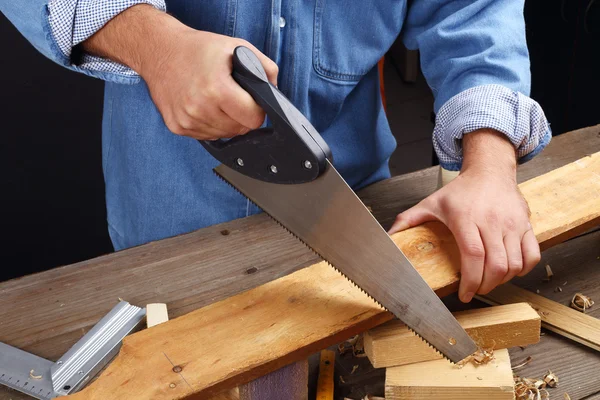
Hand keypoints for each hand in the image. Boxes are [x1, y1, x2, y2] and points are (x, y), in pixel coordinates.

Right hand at [82, 5, 277, 139]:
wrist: (159, 51)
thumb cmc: (197, 49)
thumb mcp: (236, 47)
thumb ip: (264, 67)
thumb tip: (274, 90)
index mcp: (216, 89)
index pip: (253, 119)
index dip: (258, 110)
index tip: (252, 101)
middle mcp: (199, 108)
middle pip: (240, 130)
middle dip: (242, 116)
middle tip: (233, 97)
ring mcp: (187, 120)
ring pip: (224, 135)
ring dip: (226, 122)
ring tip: (217, 99)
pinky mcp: (177, 127)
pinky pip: (207, 136)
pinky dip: (210, 125)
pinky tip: (204, 106)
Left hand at [389, 129, 540, 302]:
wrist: (490, 171)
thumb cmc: (460, 191)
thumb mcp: (431, 203)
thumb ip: (409, 220)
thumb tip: (388, 236)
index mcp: (466, 218)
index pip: (473, 256)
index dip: (470, 280)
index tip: (464, 294)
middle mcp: (492, 221)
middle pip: (496, 265)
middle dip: (485, 286)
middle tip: (475, 290)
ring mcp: (512, 223)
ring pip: (514, 264)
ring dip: (502, 280)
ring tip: (489, 281)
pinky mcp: (526, 224)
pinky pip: (532, 254)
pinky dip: (523, 269)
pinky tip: (510, 271)